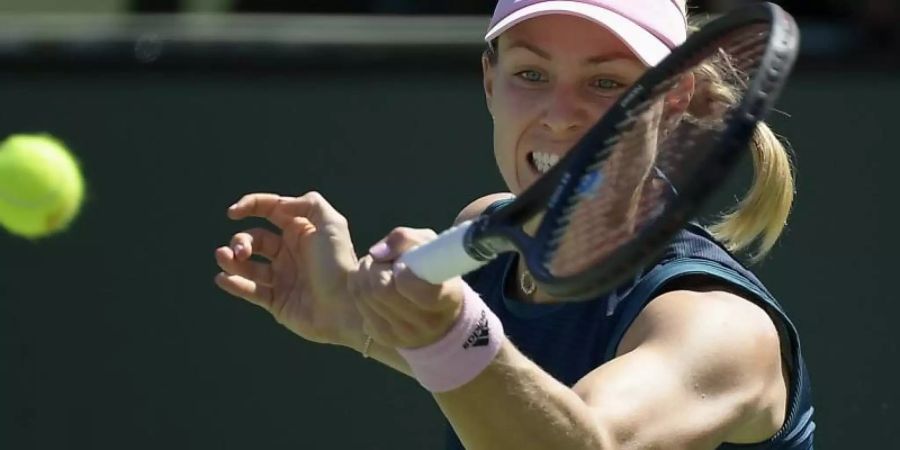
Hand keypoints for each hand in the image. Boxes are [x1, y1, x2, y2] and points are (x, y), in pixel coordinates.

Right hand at [214, 192, 362, 349]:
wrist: (346, 307)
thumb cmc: (339, 264)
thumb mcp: (332, 224)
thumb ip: (308, 203)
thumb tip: (279, 204)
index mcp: (302, 231)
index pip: (270, 211)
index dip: (250, 206)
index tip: (233, 212)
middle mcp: (291, 252)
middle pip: (255, 239)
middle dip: (241, 241)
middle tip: (240, 250)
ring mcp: (283, 277)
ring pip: (248, 265)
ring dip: (231, 260)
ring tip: (223, 258)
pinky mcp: (277, 301)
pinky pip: (250, 291)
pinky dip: (234, 284)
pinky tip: (223, 278)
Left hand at [348, 227, 465, 348]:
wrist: (442, 318)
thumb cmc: (438, 274)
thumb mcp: (431, 247)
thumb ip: (406, 240)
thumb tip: (376, 252)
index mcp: (444, 299)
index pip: (407, 283)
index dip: (397, 267)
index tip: (400, 262)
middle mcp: (424, 322)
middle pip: (379, 289)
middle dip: (373, 266)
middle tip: (382, 260)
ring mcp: (402, 334)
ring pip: (364, 295)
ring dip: (363, 274)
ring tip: (376, 268)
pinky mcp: (383, 337)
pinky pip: (359, 305)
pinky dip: (359, 287)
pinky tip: (372, 284)